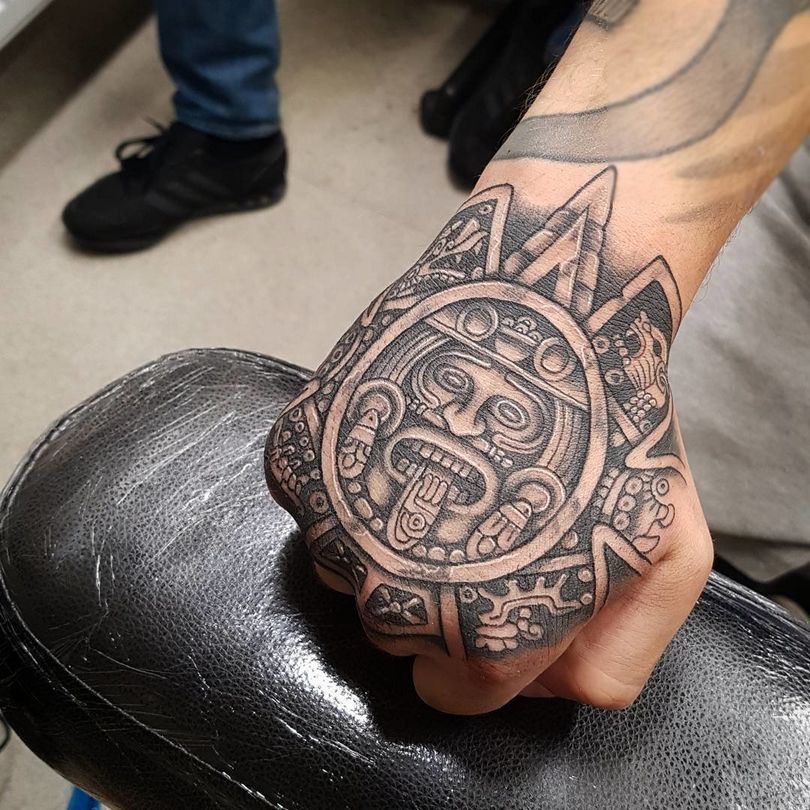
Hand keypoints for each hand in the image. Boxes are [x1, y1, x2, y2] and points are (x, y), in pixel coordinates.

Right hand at [265, 167, 712, 713]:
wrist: (540, 295)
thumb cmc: (612, 420)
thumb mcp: (666, 558)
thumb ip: (614, 660)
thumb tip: (539, 685)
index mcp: (479, 632)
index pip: (454, 694)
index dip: (485, 648)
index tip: (501, 585)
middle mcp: (389, 594)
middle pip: (396, 635)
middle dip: (437, 592)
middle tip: (477, 512)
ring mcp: (332, 522)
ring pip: (346, 570)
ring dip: (383, 535)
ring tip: (437, 462)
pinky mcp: (297, 456)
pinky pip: (310, 506)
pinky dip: (346, 482)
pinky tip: (397, 435)